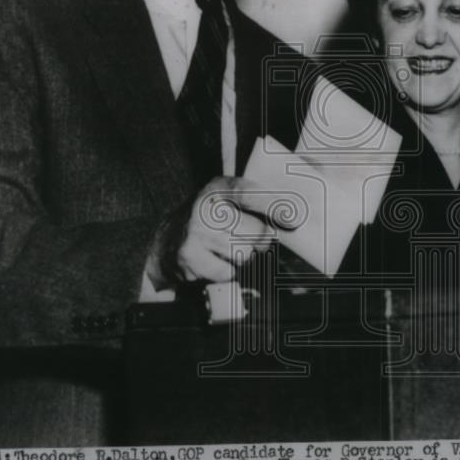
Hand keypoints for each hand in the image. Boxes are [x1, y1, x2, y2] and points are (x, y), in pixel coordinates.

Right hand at [149, 176, 294, 285]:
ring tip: (227, 248)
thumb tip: (293, 218)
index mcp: (217, 187)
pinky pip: (229, 272)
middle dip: (261, 239)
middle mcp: (204, 207)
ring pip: (245, 254)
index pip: (250, 193)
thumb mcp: (225, 200)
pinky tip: (214, 260)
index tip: (294, 219)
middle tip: (250, 237)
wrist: (165, 242)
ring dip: (244, 256)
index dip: (275, 206)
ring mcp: (196, 234)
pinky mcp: (190, 259)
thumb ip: (254, 202)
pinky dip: (228, 271)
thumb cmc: (207, 219)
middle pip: (256, 231)